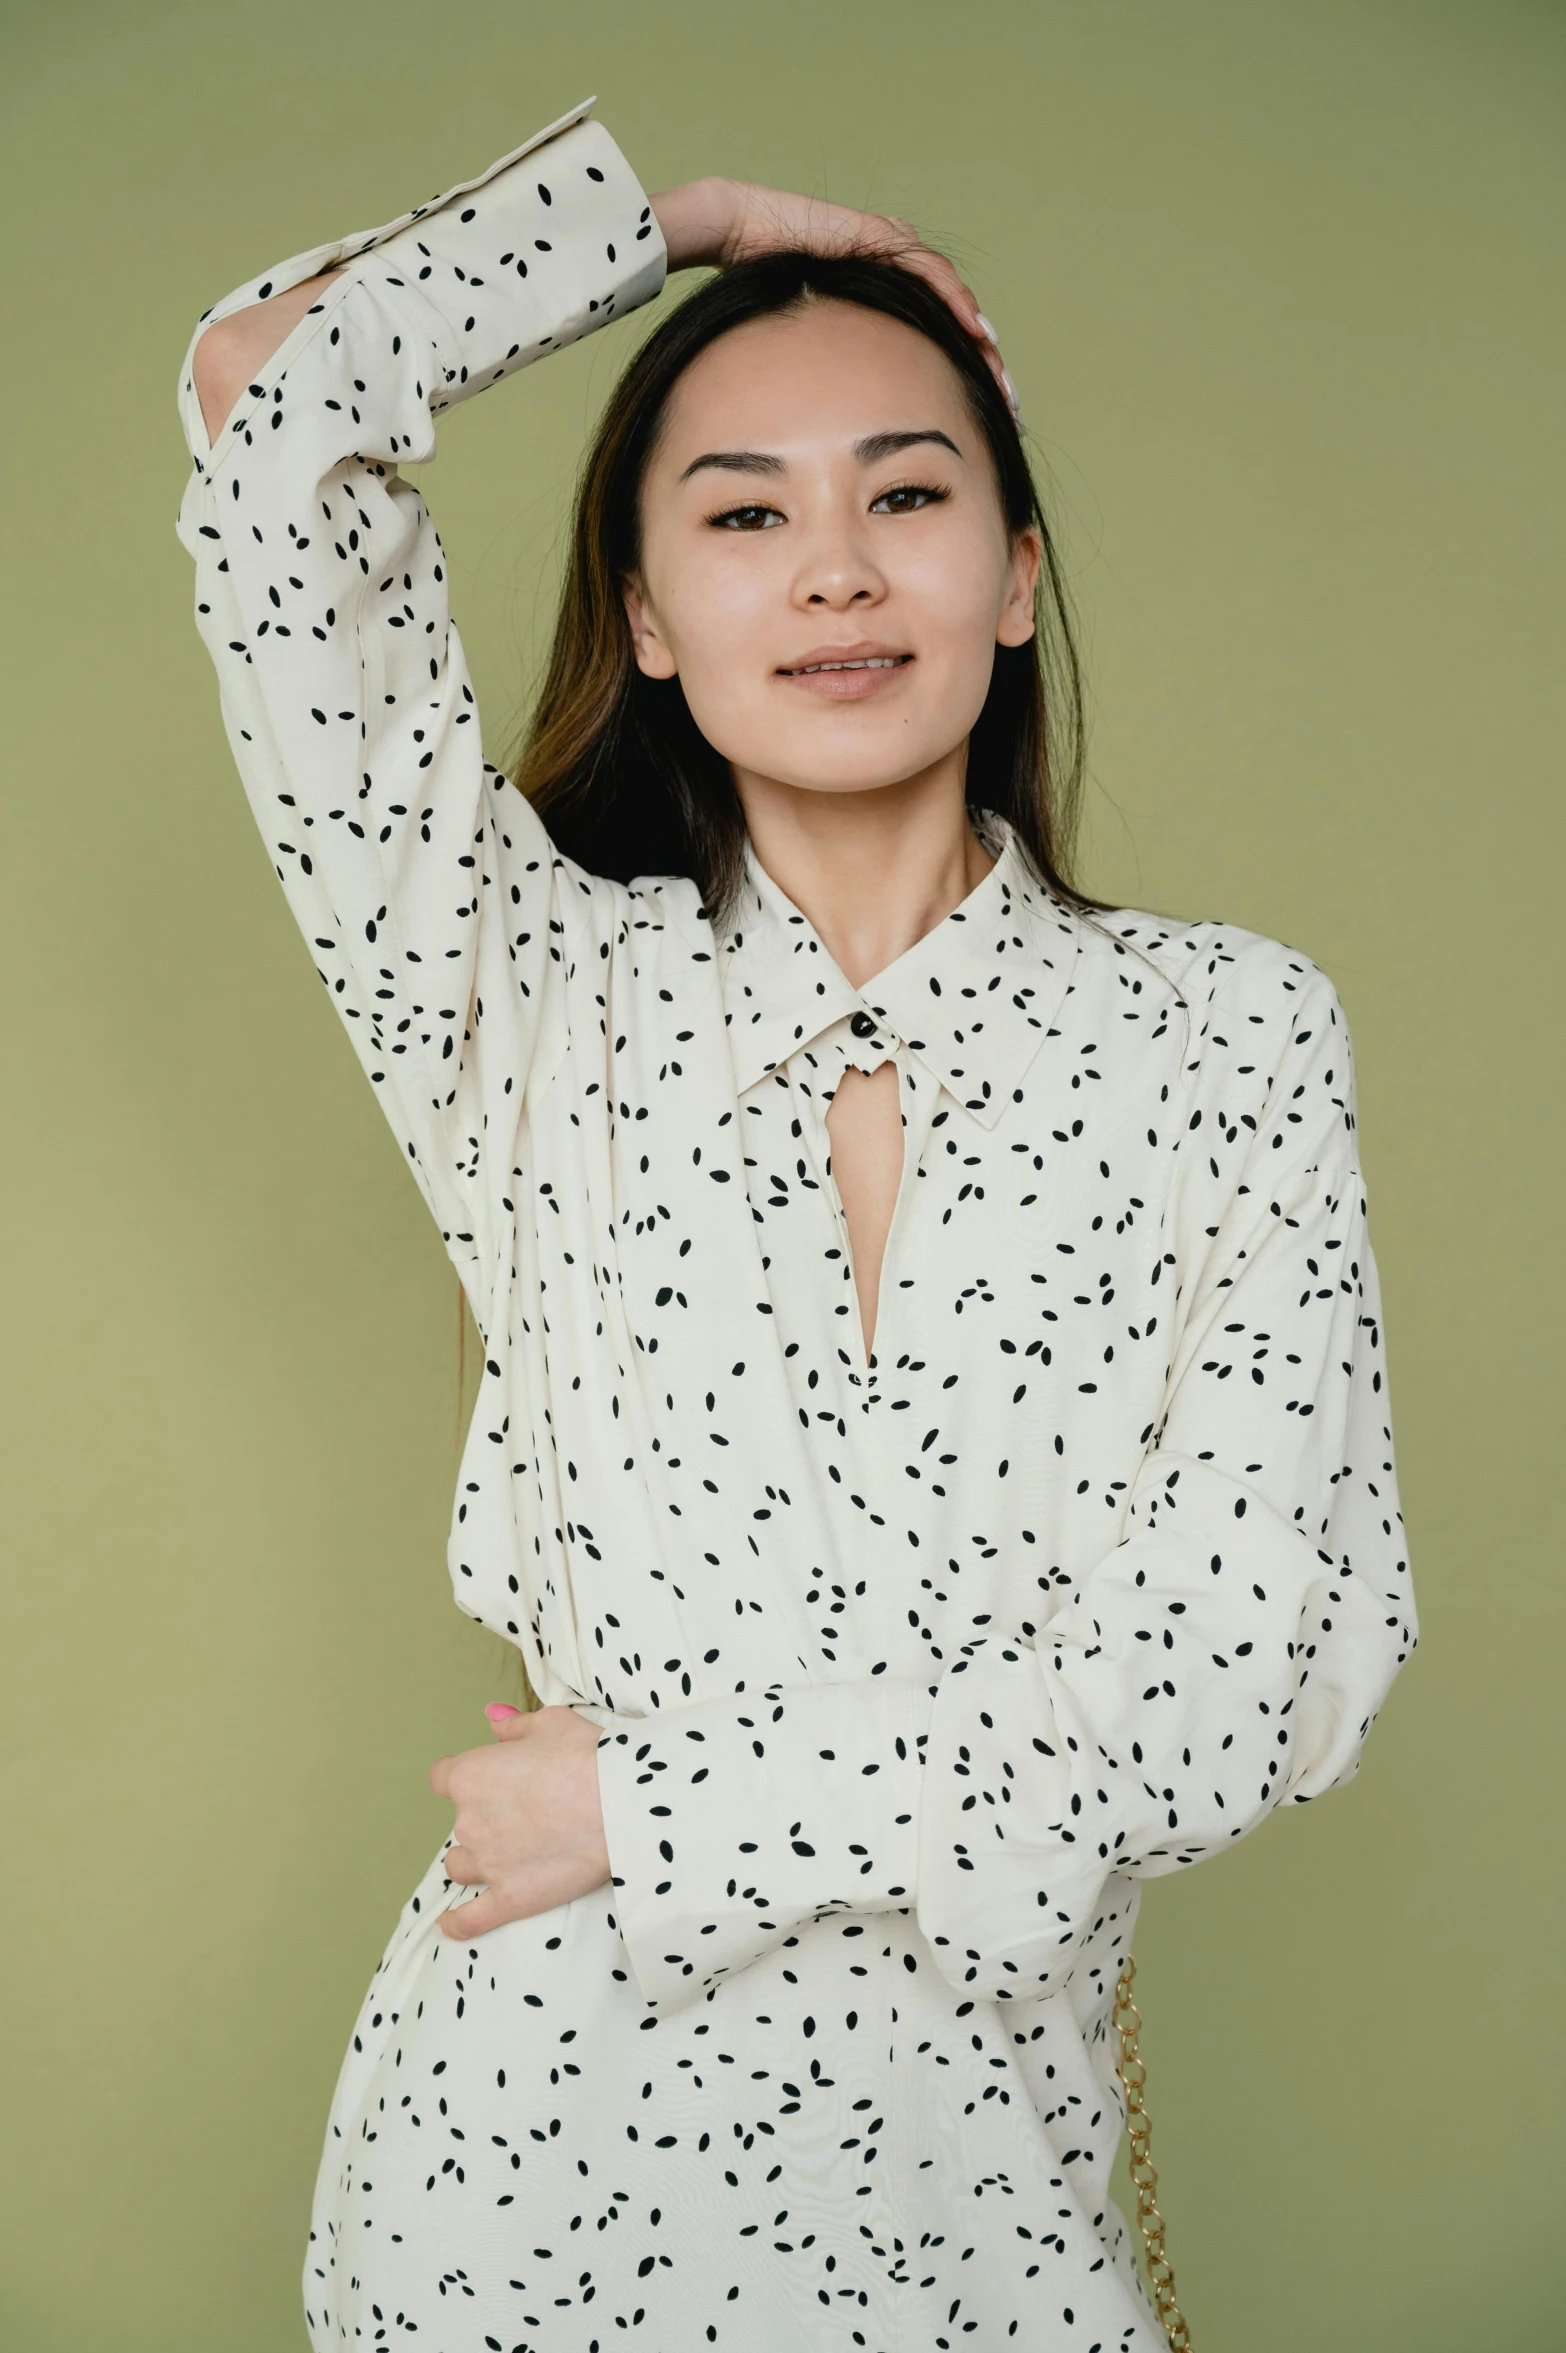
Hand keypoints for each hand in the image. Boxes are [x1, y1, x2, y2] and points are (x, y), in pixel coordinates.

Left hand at [428, 1702, 609, 1938]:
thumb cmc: (585, 1755)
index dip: (463, 1776)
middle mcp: (470, 1821)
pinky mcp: (509, 1899)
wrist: (617, 1803)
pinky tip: (451, 1924)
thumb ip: (513, 1725)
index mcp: (472, 1775)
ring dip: (474, 1860)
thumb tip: (491, 1718)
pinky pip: (470, 1919)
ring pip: (460, 1866)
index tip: (486, 1778)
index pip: (442, 1777)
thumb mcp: (550, 1723)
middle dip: (484, 1817)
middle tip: (525, 1811)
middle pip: (459, 1822)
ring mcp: (488, 1864)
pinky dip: (458, 1923)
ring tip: (502, 1856)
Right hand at [648, 178, 1016, 416]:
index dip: (966, 379)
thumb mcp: (812, 346)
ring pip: (953, 302)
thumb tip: (845, 429)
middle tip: (1010, 410)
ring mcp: (894, 252)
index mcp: (887, 304)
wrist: (739, 234)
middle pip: (958, 325)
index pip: (940, 343)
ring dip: (981, 343)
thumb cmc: (762, 292)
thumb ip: (836, 374)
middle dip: (986, 369)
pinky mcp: (883, 237)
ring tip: (1001, 380)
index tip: (986, 420)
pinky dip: (956, 304)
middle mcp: (898, 277)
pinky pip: (929, 273)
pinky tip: (976, 334)